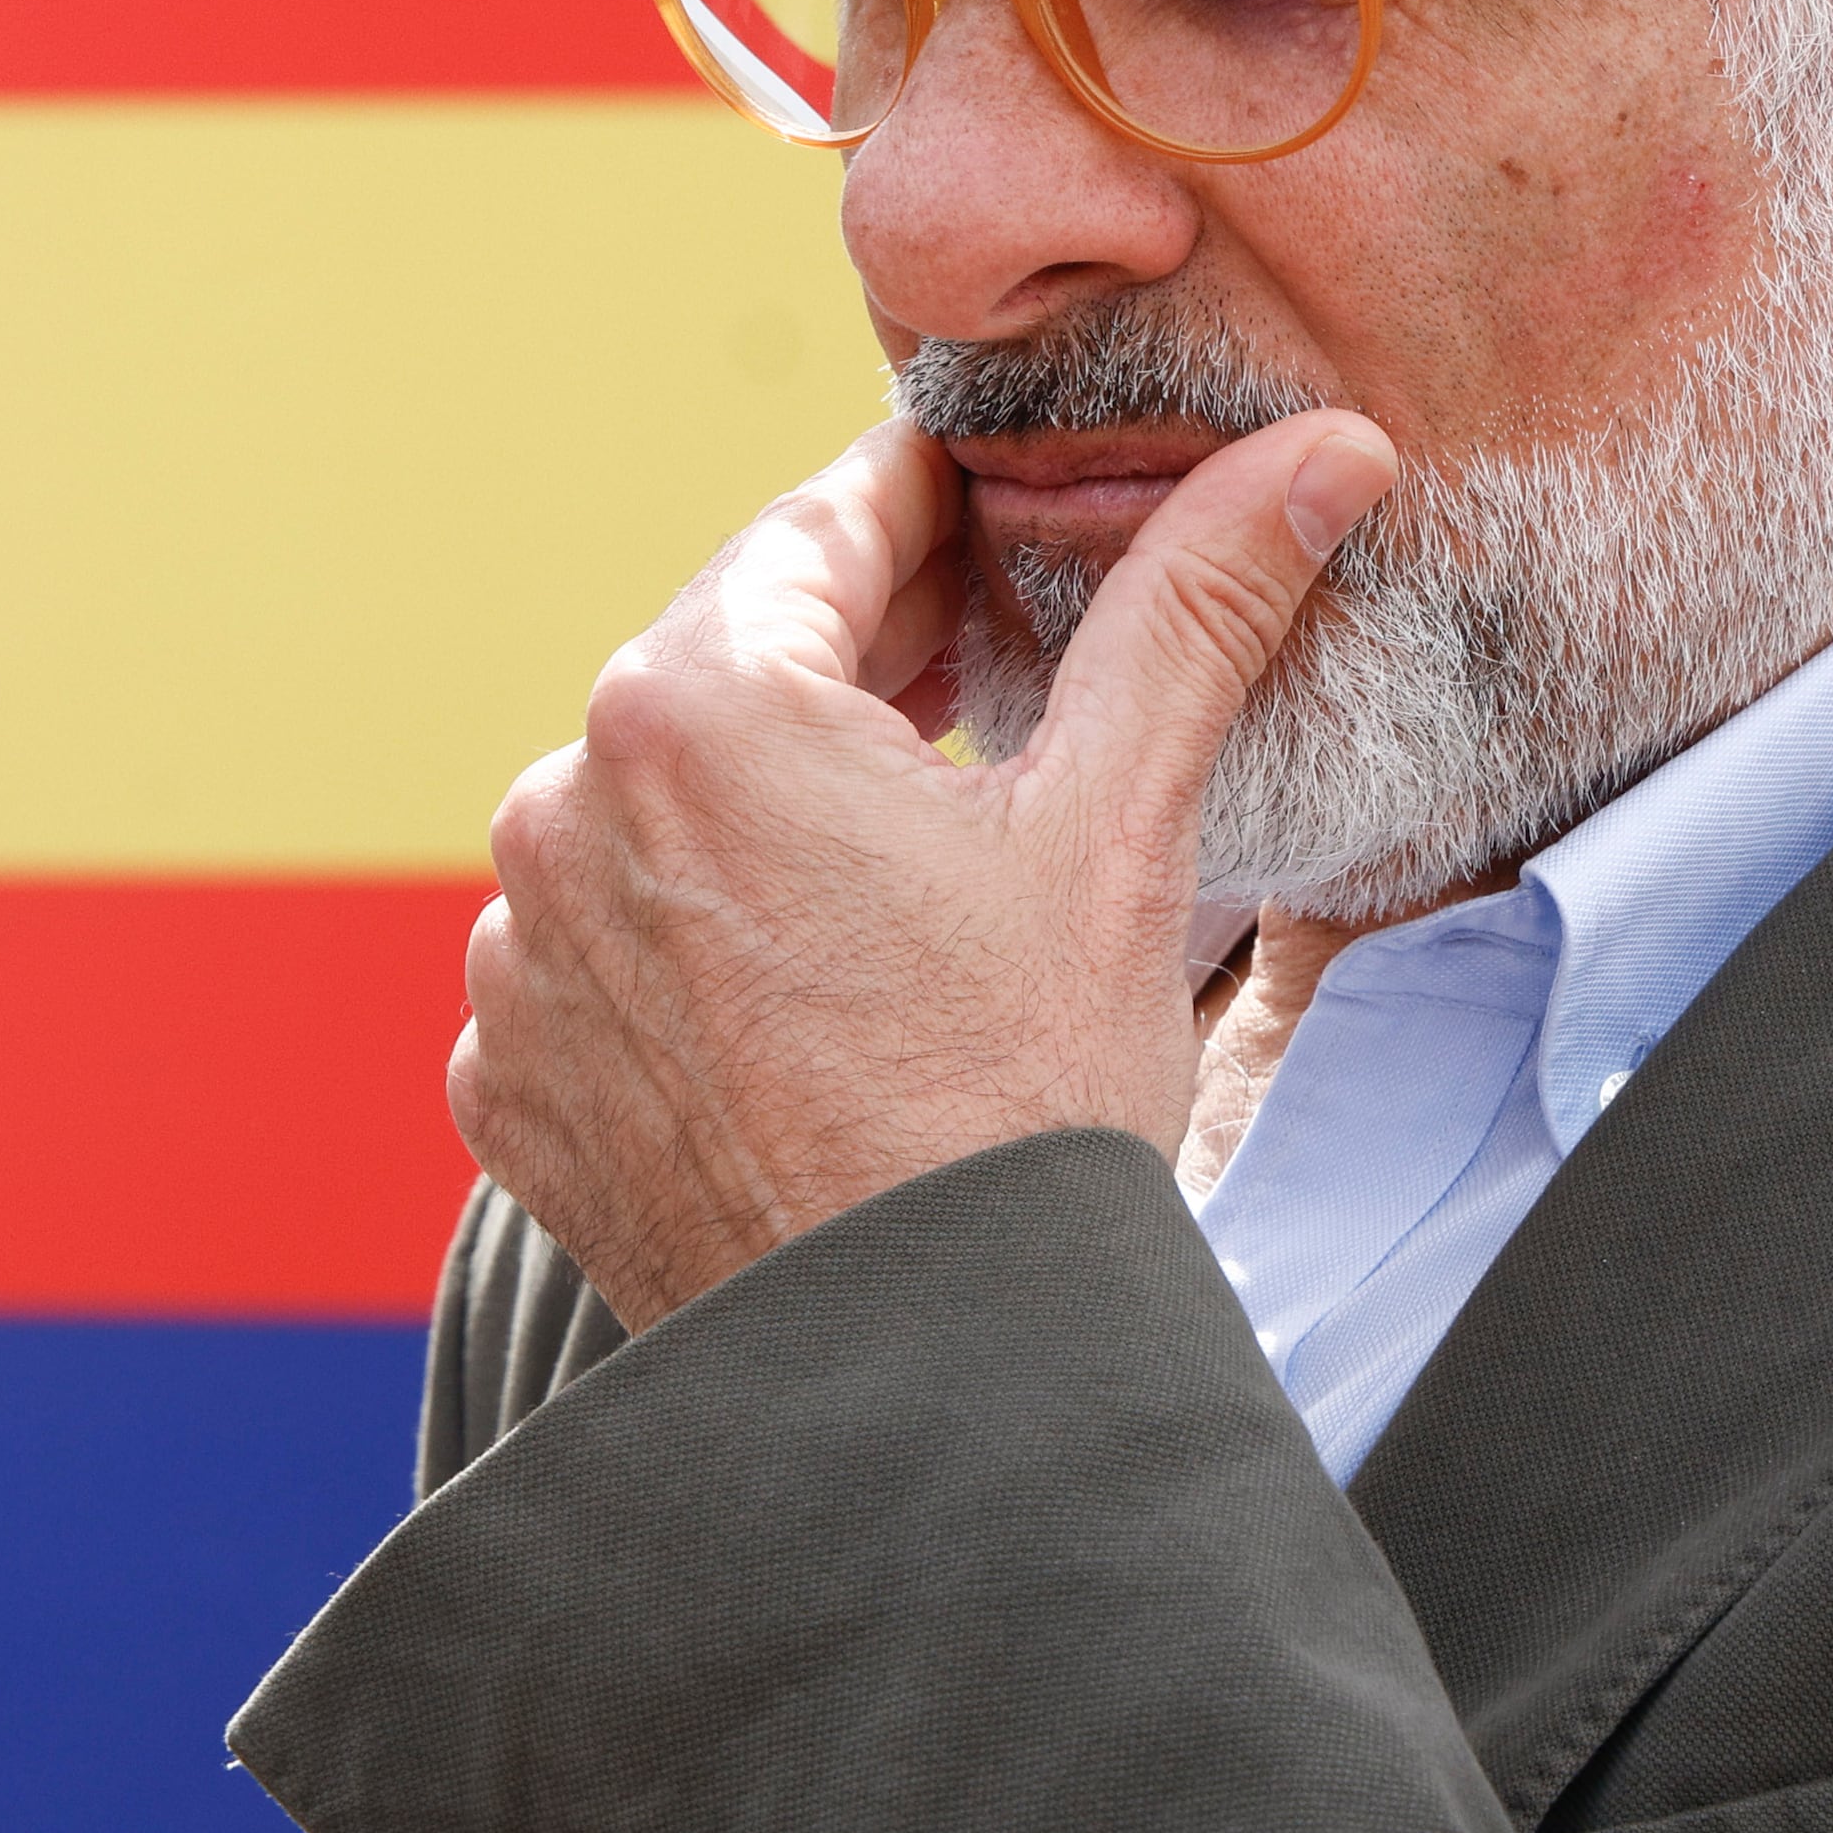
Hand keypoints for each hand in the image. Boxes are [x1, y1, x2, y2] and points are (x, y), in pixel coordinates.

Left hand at [452, 408, 1397, 1327]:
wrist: (935, 1383)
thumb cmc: (1025, 1104)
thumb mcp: (1119, 828)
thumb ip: (1194, 607)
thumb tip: (1321, 449)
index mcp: (692, 707)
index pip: (823, 529)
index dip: (937, 504)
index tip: (1013, 503)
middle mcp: (560, 810)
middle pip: (736, 671)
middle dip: (866, 661)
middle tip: (999, 663)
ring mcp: (518, 955)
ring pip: (661, 816)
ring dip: (770, 811)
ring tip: (908, 856)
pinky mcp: (510, 1079)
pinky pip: (603, 957)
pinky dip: (696, 949)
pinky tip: (813, 985)